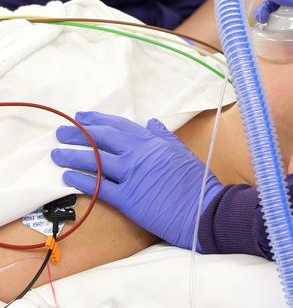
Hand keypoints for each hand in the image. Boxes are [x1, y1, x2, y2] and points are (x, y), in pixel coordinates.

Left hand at [51, 111, 221, 249]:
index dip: (97, 120)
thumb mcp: (181, 150)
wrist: (202, 208)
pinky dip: (82, 180)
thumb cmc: (196, 180)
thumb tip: (152, 122)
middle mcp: (138, 154)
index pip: (118, 126)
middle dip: (79, 134)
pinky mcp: (128, 199)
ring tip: (57, 153)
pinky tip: (68, 177)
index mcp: (151, 141)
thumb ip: (163, 136)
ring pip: (95, 161)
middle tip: (62, 132)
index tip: (81, 117)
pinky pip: (99, 187)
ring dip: (73, 156)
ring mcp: (132, 176)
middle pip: (102, 139)